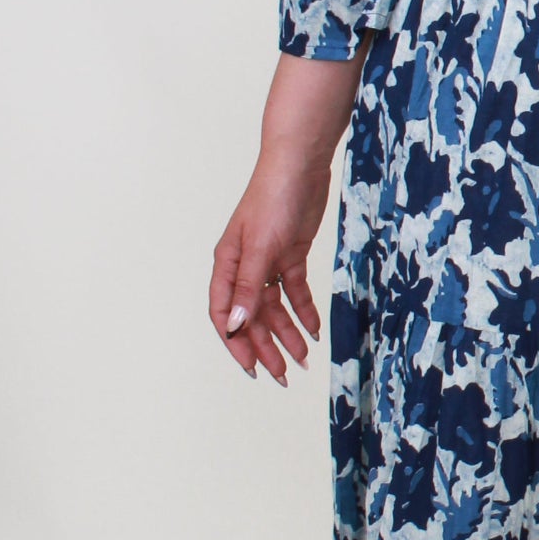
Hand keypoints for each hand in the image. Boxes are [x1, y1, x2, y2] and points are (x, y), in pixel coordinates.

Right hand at [208, 48, 363, 382]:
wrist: (300, 164)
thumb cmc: (272, 198)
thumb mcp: (261, 247)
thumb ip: (248, 288)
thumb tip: (235, 327)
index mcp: (227, 265)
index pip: (224, 315)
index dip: (236, 344)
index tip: (253, 369)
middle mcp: (244, 267)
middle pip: (251, 316)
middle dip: (266, 347)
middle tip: (283, 375)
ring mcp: (267, 261)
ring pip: (275, 308)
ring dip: (287, 333)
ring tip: (302, 359)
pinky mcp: (290, 254)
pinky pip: (294, 291)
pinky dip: (304, 311)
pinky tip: (314, 330)